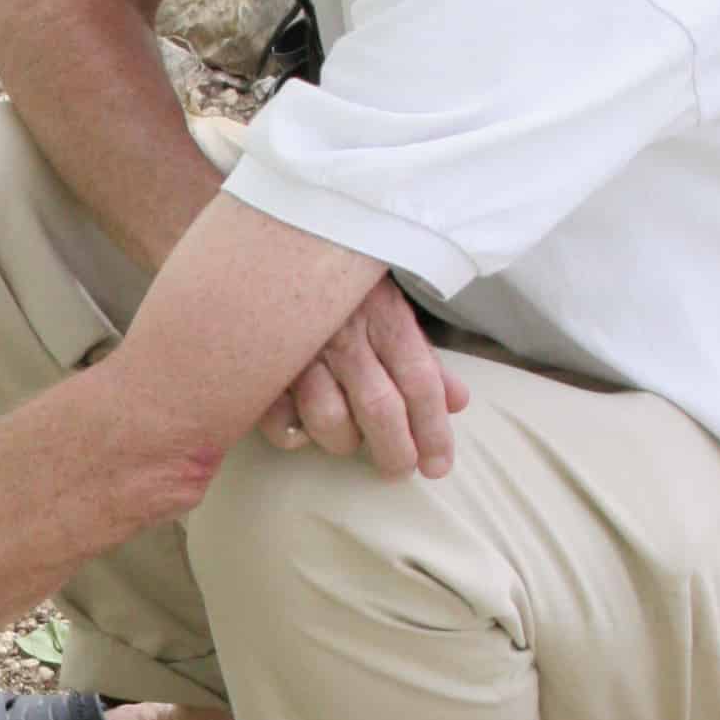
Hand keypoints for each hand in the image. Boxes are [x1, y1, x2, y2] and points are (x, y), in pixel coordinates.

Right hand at [259, 272, 468, 475]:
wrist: (274, 248)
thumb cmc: (342, 287)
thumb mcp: (389, 307)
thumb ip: (422, 356)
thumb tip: (458, 402)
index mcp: (384, 314)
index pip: (420, 381)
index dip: (434, 430)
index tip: (438, 466)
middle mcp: (344, 333)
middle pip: (379, 409)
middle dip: (395, 451)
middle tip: (400, 470)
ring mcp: (299, 349)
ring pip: (328, 419)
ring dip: (345, 442)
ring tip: (351, 442)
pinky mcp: (261, 364)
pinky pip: (280, 420)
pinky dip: (295, 434)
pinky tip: (304, 428)